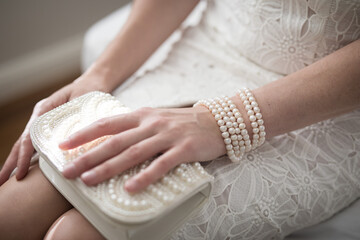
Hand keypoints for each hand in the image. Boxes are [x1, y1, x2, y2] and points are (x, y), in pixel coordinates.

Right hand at [0, 70, 112, 185]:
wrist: (93, 83)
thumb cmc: (90, 91)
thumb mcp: (84, 103)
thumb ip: (78, 118)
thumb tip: (73, 140)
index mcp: (44, 110)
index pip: (29, 137)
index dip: (24, 156)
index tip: (21, 172)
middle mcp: (41, 117)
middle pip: (22, 142)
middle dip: (12, 162)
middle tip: (1, 182)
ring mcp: (44, 123)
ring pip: (27, 144)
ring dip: (17, 161)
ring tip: (7, 179)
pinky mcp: (51, 128)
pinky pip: (38, 144)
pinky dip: (30, 157)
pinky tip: (26, 170)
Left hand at [59, 106, 224, 191]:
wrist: (218, 120)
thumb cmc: (184, 122)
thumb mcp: (157, 118)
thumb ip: (136, 127)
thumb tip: (111, 139)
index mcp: (143, 115)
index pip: (108, 123)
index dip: (84, 133)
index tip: (64, 145)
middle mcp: (151, 124)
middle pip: (115, 141)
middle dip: (88, 156)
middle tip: (67, 171)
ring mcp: (167, 136)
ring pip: (133, 153)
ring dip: (109, 167)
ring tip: (88, 180)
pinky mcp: (184, 149)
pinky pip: (162, 165)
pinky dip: (145, 176)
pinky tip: (131, 188)